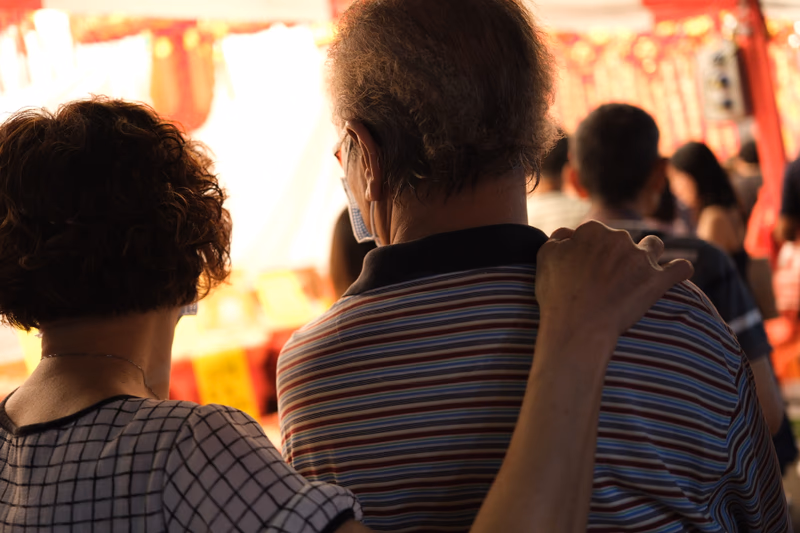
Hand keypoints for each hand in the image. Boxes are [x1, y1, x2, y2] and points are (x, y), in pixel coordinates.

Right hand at [536, 221, 693, 338]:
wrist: (579, 327)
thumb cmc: (558, 295)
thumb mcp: (545, 258)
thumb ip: (558, 239)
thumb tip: (568, 235)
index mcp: (592, 231)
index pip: (593, 233)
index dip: (589, 250)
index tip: (585, 267)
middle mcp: (619, 238)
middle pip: (622, 240)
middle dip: (617, 253)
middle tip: (607, 278)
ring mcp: (641, 258)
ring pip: (654, 245)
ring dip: (649, 254)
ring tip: (640, 271)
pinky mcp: (658, 280)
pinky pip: (681, 268)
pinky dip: (679, 270)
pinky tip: (675, 275)